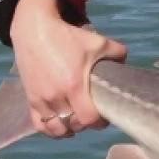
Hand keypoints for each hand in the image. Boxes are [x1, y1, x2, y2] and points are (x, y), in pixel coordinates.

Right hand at [8, 0, 127, 138]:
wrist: (34, 29)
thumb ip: (119, 55)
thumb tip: (127, 68)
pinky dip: (51, 129)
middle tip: (93, 114)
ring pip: (56, 129)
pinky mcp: (30, 98)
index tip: (105, 113)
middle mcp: (55, 96)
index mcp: (74, 85)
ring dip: (69, 128)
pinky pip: (39, 125)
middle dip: (87, 124)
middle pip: (74, 125)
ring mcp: (40, 99)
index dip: (99, 121)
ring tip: (77, 120)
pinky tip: (62, 124)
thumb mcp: (100, 42)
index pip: (89, 119)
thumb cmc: (69, 37)